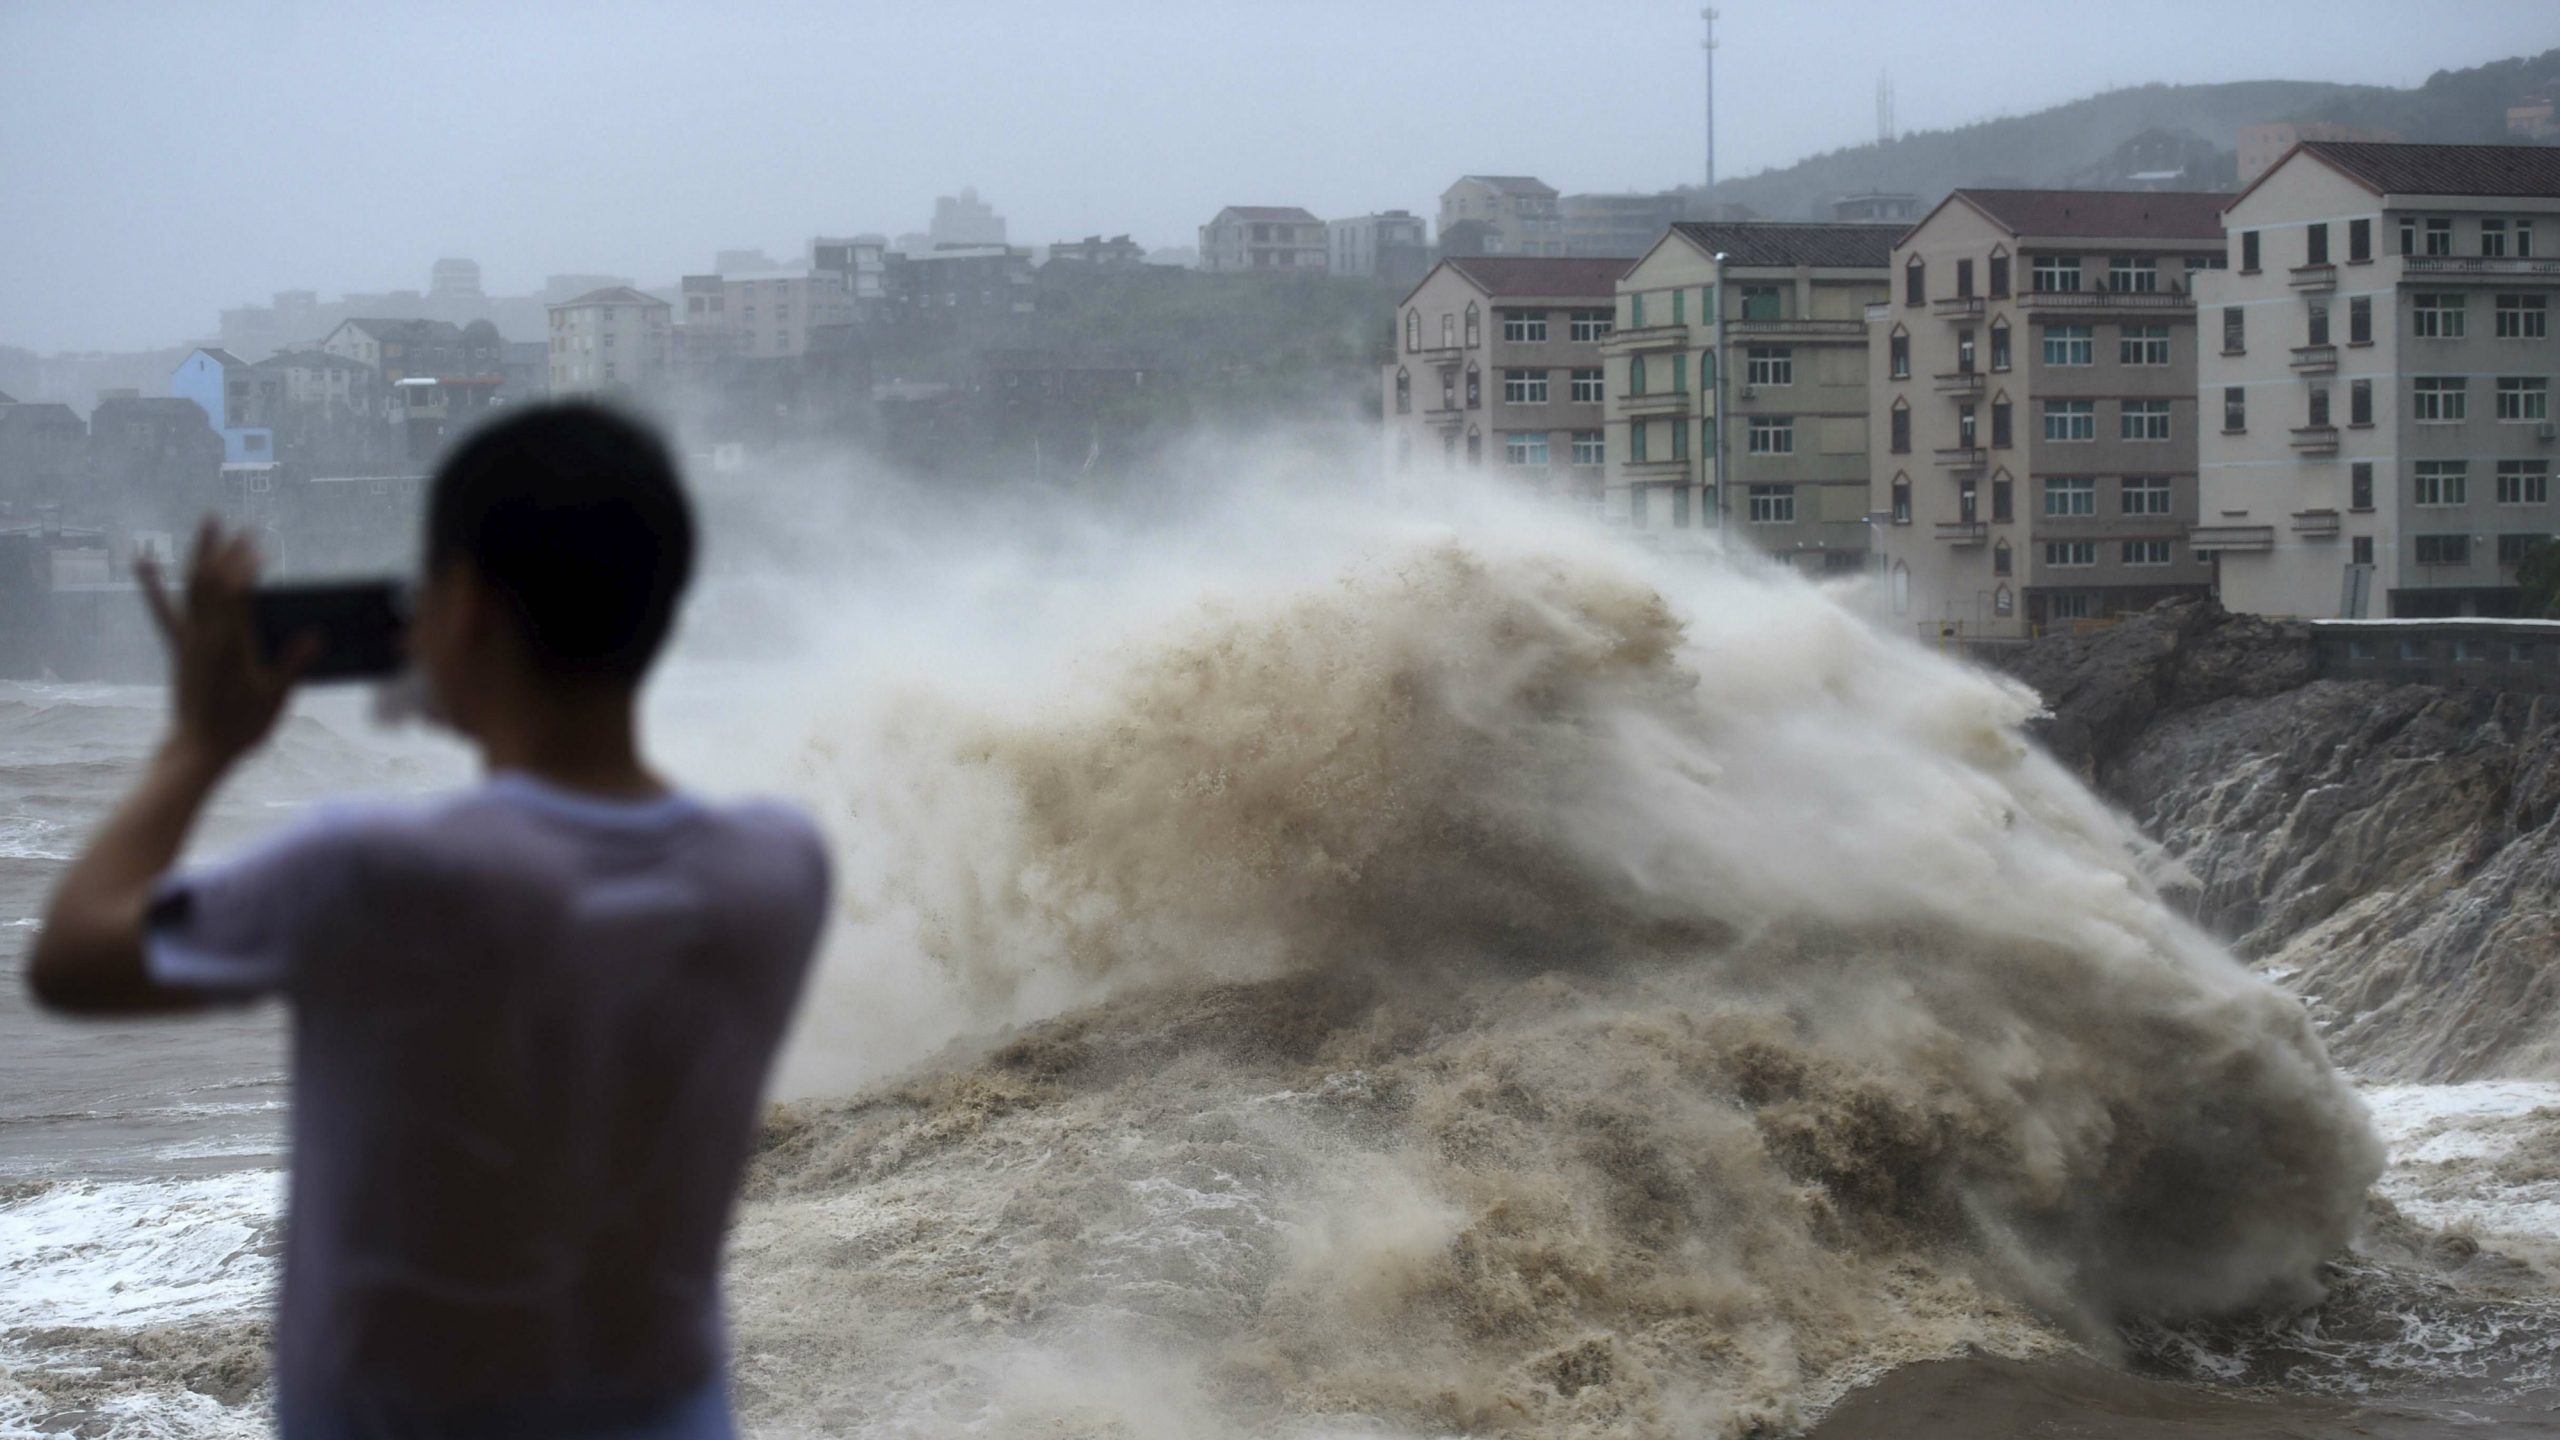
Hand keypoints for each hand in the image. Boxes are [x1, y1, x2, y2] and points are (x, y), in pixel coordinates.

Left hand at [138, 520, 311, 766]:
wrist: (199, 747)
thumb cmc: (242, 726)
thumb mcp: (275, 697)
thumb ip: (293, 665)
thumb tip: (317, 637)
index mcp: (231, 644)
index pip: (236, 593)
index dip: (245, 566)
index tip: (259, 546)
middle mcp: (206, 635)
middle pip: (212, 581)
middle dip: (226, 550)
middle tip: (242, 527)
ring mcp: (189, 638)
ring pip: (191, 586)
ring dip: (200, 553)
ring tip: (208, 523)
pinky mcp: (180, 646)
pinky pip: (164, 610)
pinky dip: (153, 584)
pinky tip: (143, 561)